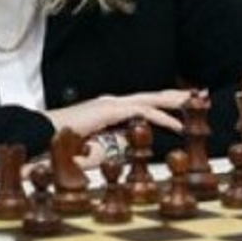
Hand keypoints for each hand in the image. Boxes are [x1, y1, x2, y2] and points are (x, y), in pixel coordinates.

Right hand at [44, 89, 192, 137]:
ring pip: (150, 100)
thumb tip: (127, 145)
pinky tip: (176, 123)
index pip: (143, 104)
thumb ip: (111, 143)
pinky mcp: (109, 110)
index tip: (184, 104)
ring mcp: (111, 104)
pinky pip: (141, 112)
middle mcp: (113, 103)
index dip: (164, 103)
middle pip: (151, 97)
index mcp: (110, 109)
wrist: (42, 134)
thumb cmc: (63, 142)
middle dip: (175, 96)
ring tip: (194, 105)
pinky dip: (161, 117)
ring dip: (174, 103)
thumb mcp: (94, 145)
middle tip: (199, 95)